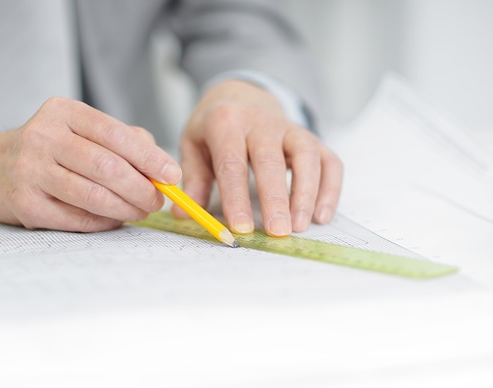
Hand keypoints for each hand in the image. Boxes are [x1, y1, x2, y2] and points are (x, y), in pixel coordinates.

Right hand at [0, 97, 181, 231]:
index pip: (115, 134)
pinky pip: (77, 219)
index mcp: (63, 112)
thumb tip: (162, 169)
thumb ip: (124, 141)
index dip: (149, 157)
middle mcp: (43, 137)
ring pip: (93, 196)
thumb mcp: (80, 131)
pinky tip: (114, 219)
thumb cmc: (50, 150)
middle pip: (107, 167)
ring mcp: (30, 171)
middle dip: (141, 188)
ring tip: (140, 211)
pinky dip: (104, 222)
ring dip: (126, 208)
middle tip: (156, 200)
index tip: (171, 175)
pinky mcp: (25, 204)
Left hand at [175, 80, 342, 235]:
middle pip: (271, 160)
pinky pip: (328, 160)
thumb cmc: (215, 126)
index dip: (236, 197)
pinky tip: (321, 215)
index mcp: (226, 122)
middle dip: (275, 199)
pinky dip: (330, 188)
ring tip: (300, 226)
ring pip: (307, 156)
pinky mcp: (310, 137)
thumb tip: (185, 213)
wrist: (241, 94)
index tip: (240, 227)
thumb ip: (193, 178)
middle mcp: (261, 123)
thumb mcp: (194, 144)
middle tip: (277, 232)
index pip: (232, 163)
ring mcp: (290, 128)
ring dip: (307, 193)